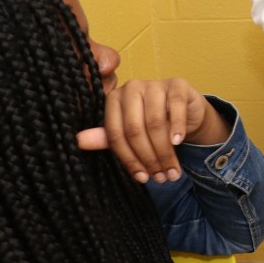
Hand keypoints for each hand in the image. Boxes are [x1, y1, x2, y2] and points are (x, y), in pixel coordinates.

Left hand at [75, 78, 226, 183]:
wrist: (185, 111)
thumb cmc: (153, 123)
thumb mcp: (129, 133)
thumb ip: (107, 138)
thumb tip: (78, 141)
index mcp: (114, 99)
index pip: (115, 134)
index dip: (128, 159)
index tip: (142, 178)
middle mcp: (132, 88)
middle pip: (134, 130)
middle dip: (148, 158)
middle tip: (160, 178)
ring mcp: (155, 84)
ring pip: (155, 123)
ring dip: (164, 152)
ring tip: (172, 171)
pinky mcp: (177, 84)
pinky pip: (175, 107)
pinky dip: (176, 128)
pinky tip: (178, 142)